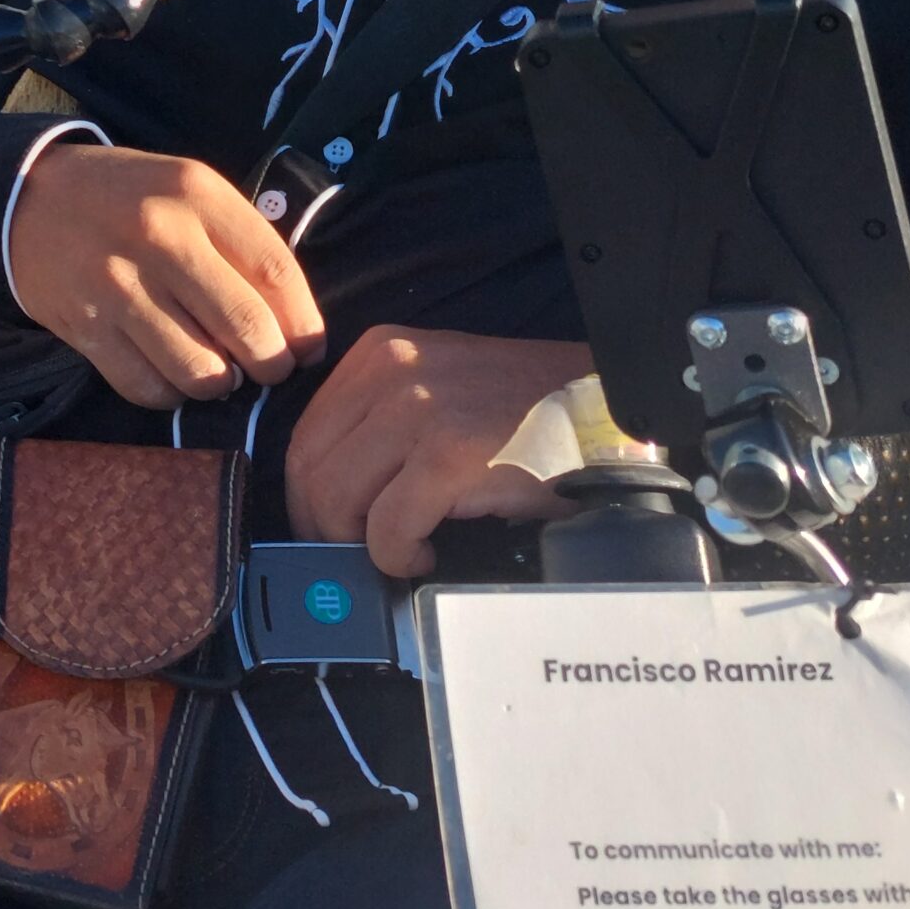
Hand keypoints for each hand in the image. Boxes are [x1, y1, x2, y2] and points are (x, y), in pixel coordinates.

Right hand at [8, 142, 326, 410]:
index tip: (309, 348)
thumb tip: (292, 322)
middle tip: (270, 368)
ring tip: (222, 373)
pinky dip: (171, 394)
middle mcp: (160, 237)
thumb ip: (241, 242)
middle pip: (246, 326)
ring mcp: (118, 285)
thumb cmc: (132, 197)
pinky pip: (146, 387)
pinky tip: (174, 376)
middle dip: (272, 363)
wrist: (32, 197)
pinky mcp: (84, 326)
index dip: (304, 322)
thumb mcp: (191, 191)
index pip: (276, 271)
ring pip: (199, 369)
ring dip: (222, 383)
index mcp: (197, 194)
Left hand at [284, 327, 592, 577]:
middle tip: (358, 552)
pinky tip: (427, 552)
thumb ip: (381, 420)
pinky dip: (398, 555)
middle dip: (325, 526)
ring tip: (403, 546)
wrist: (604, 411)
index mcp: (380, 353)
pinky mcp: (447, 456)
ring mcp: (418, 410)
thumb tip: (329, 489)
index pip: (306, 435)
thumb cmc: (527, 409)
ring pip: (336, 501)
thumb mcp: (438, 384)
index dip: (307, 496)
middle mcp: (392, 371)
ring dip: (362, 543)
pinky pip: (386, 529)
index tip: (329, 527)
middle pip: (309, 469)